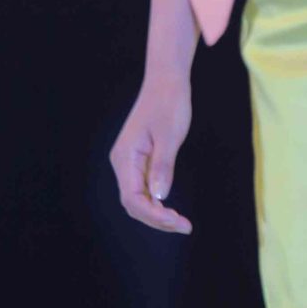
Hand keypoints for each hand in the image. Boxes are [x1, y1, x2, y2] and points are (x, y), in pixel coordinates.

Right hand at [110, 73, 193, 233]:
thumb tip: (160, 197)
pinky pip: (143, 187)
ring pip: (138, 198)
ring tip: (181, 222)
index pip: (134, 199)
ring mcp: (129, 161)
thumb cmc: (169, 104)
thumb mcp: (170, 136)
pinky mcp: (138, 159)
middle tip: (184, 226)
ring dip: (157, 213)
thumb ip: (163, 167)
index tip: (179, 221)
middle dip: (157, 219)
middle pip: (133, 203)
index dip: (155, 216)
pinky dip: (157, 200)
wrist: (166, 80)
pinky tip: (171, 207)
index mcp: (125, 157)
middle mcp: (122, 162)